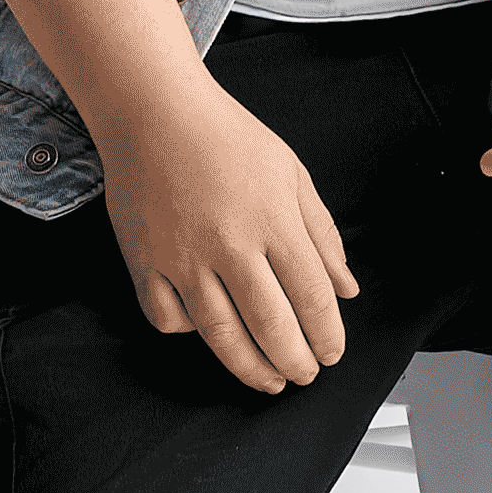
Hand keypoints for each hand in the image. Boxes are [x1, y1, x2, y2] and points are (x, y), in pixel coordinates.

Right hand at [103, 77, 362, 389]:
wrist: (153, 112)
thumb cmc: (226, 137)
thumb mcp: (291, 173)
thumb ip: (322, 234)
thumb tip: (347, 289)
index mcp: (273, 220)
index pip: (311, 296)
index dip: (326, 334)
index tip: (332, 353)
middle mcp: (229, 245)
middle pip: (271, 325)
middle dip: (294, 361)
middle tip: (304, 374)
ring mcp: (182, 257)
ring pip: (221, 335)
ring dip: (249, 367)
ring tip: (268, 380)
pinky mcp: (144, 262)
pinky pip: (168, 318)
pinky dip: (189, 333)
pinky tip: (208, 333)